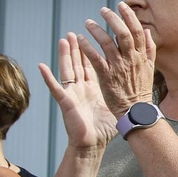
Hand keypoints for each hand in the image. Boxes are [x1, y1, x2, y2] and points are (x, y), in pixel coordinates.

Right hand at [39, 34, 116, 150]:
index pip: (93, 65)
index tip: (96, 37)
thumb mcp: (114, 104)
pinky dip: (48, 77)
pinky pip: (56, 88)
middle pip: (79, 63)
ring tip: (64, 39)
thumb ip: (120, 91)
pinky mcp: (66, 103)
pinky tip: (41, 66)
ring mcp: (73, 94)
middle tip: (76, 31)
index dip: (92, 51)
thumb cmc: (104, 128)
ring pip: (67, 70)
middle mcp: (82, 88)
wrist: (93, 145)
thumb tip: (136, 82)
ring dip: (64, 55)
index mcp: (94, 88)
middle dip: (78, 47)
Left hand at [77, 3, 157, 115]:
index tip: (121, 5)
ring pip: (107, 43)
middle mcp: (131, 60)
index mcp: (142, 56)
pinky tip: (81, 39)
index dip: (129, 16)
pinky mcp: (107, 77)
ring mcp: (119, 68)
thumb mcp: (150, 68)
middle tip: (102, 10)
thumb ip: (150, 49)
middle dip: (112, 18)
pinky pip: (96, 58)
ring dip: (96, 30)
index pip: (137, 31)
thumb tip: (147, 31)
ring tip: (87, 23)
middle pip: (122, 33)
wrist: (135, 111)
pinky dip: (87, 47)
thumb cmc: (141, 89)